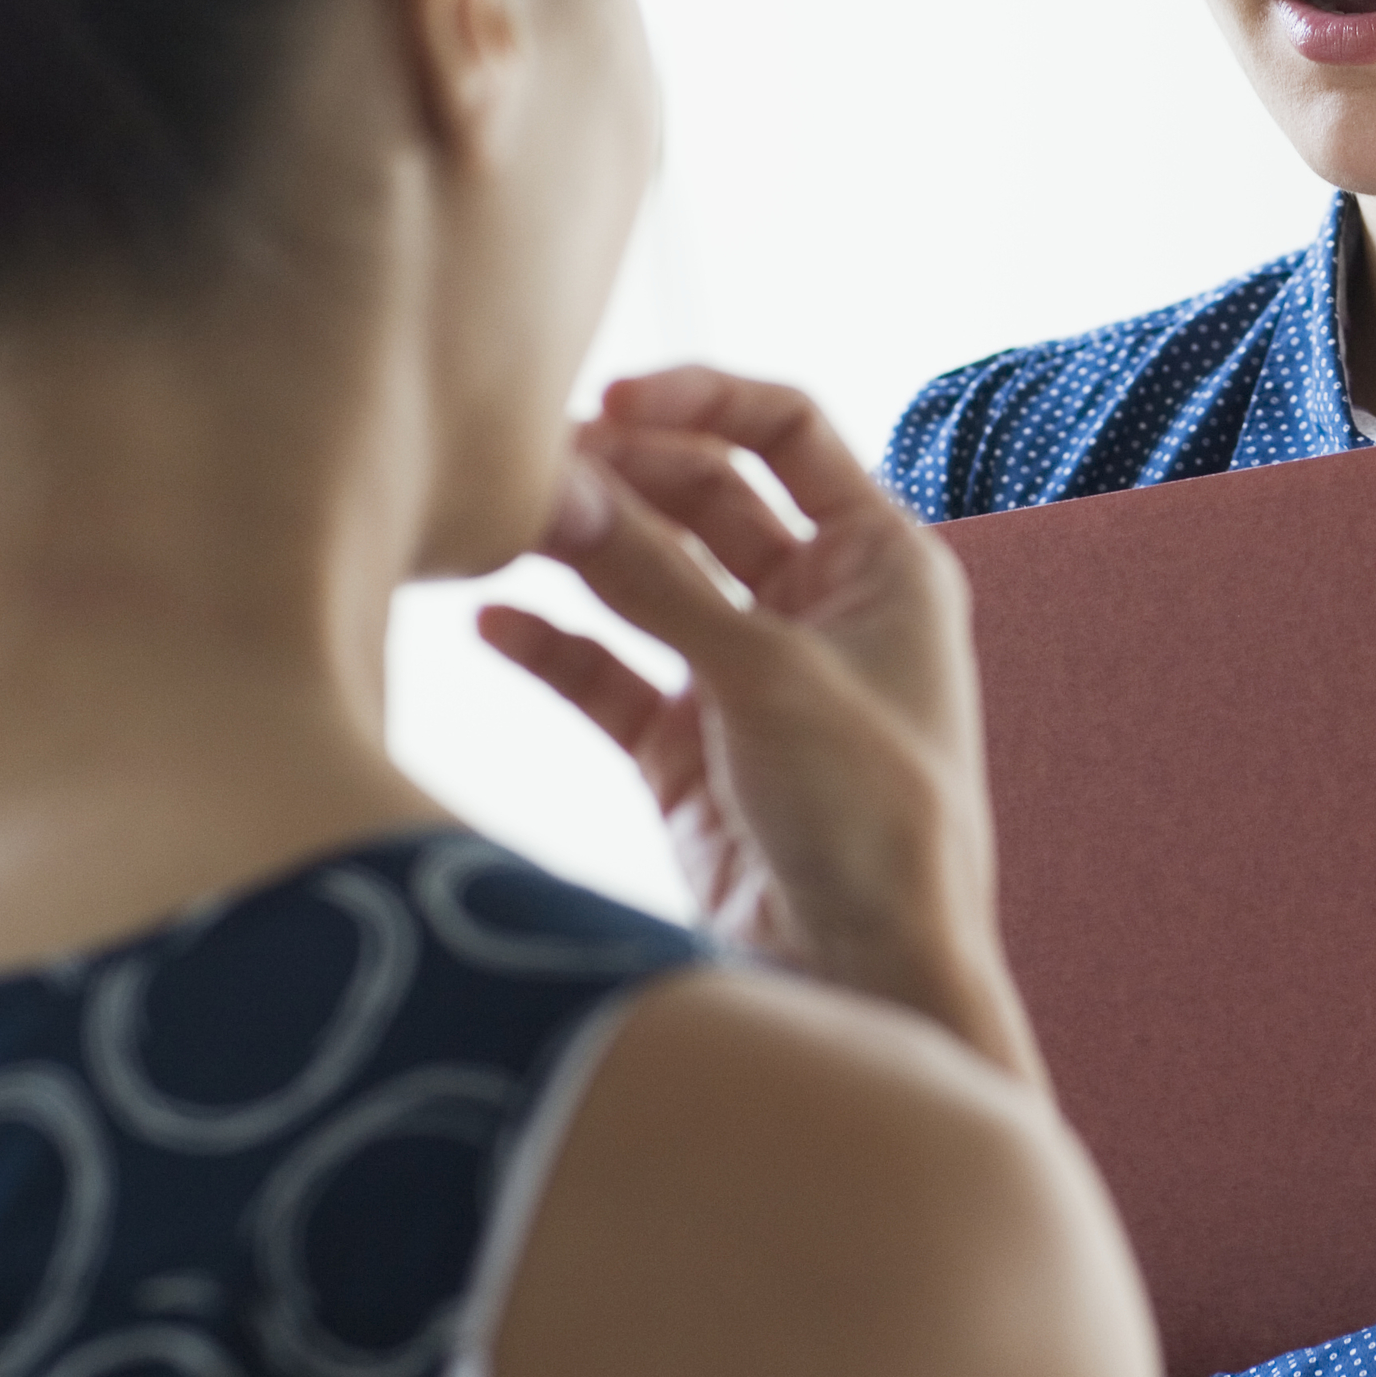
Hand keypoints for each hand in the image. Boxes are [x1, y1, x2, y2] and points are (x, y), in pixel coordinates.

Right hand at [476, 366, 1036, 1084]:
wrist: (865, 978)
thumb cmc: (871, 819)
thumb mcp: (766, 678)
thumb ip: (659, 582)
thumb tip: (567, 486)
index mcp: (882, 562)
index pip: (789, 430)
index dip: (704, 399)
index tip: (614, 399)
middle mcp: (821, 607)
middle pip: (706, 497)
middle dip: (626, 477)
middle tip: (534, 468)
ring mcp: (752, 677)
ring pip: (652, 582)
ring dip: (583, 553)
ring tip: (504, 529)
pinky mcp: (692, 750)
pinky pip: (612, 675)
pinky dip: (557, 647)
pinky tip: (493, 625)